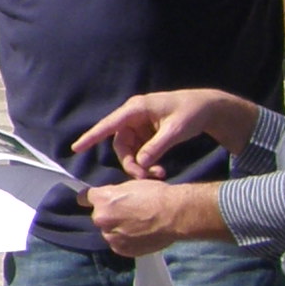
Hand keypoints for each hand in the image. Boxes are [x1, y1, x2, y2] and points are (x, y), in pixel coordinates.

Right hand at [74, 87, 258, 177]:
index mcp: (136, 109)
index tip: (76, 148)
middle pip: (120, 144)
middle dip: (130, 162)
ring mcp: (140, 125)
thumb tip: (140, 163)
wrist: (208, 107)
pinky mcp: (147, 133)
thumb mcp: (175, 130)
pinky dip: (146, 162)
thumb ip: (156, 147)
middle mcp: (134, 116)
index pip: (109, 124)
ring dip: (140, 165)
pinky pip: (139, 150)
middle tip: (145, 178)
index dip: (91, 136)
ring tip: (159, 174)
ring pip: (129, 150)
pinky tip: (159, 169)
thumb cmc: (192, 112)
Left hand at [86, 178, 227, 256]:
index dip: (91, 199)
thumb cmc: (156, 195)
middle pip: (99, 217)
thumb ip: (115, 193)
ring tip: (137, 227)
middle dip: (110, 216)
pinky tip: (140, 235)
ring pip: (109, 232)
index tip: (94, 201)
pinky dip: (126, 241)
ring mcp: (111, 236)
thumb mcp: (131, 185)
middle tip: (128, 214)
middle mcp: (102, 218)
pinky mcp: (121, 249)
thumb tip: (110, 197)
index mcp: (102, 199)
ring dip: (118, 230)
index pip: (85, 198)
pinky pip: (119, 244)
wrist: (174, 215)